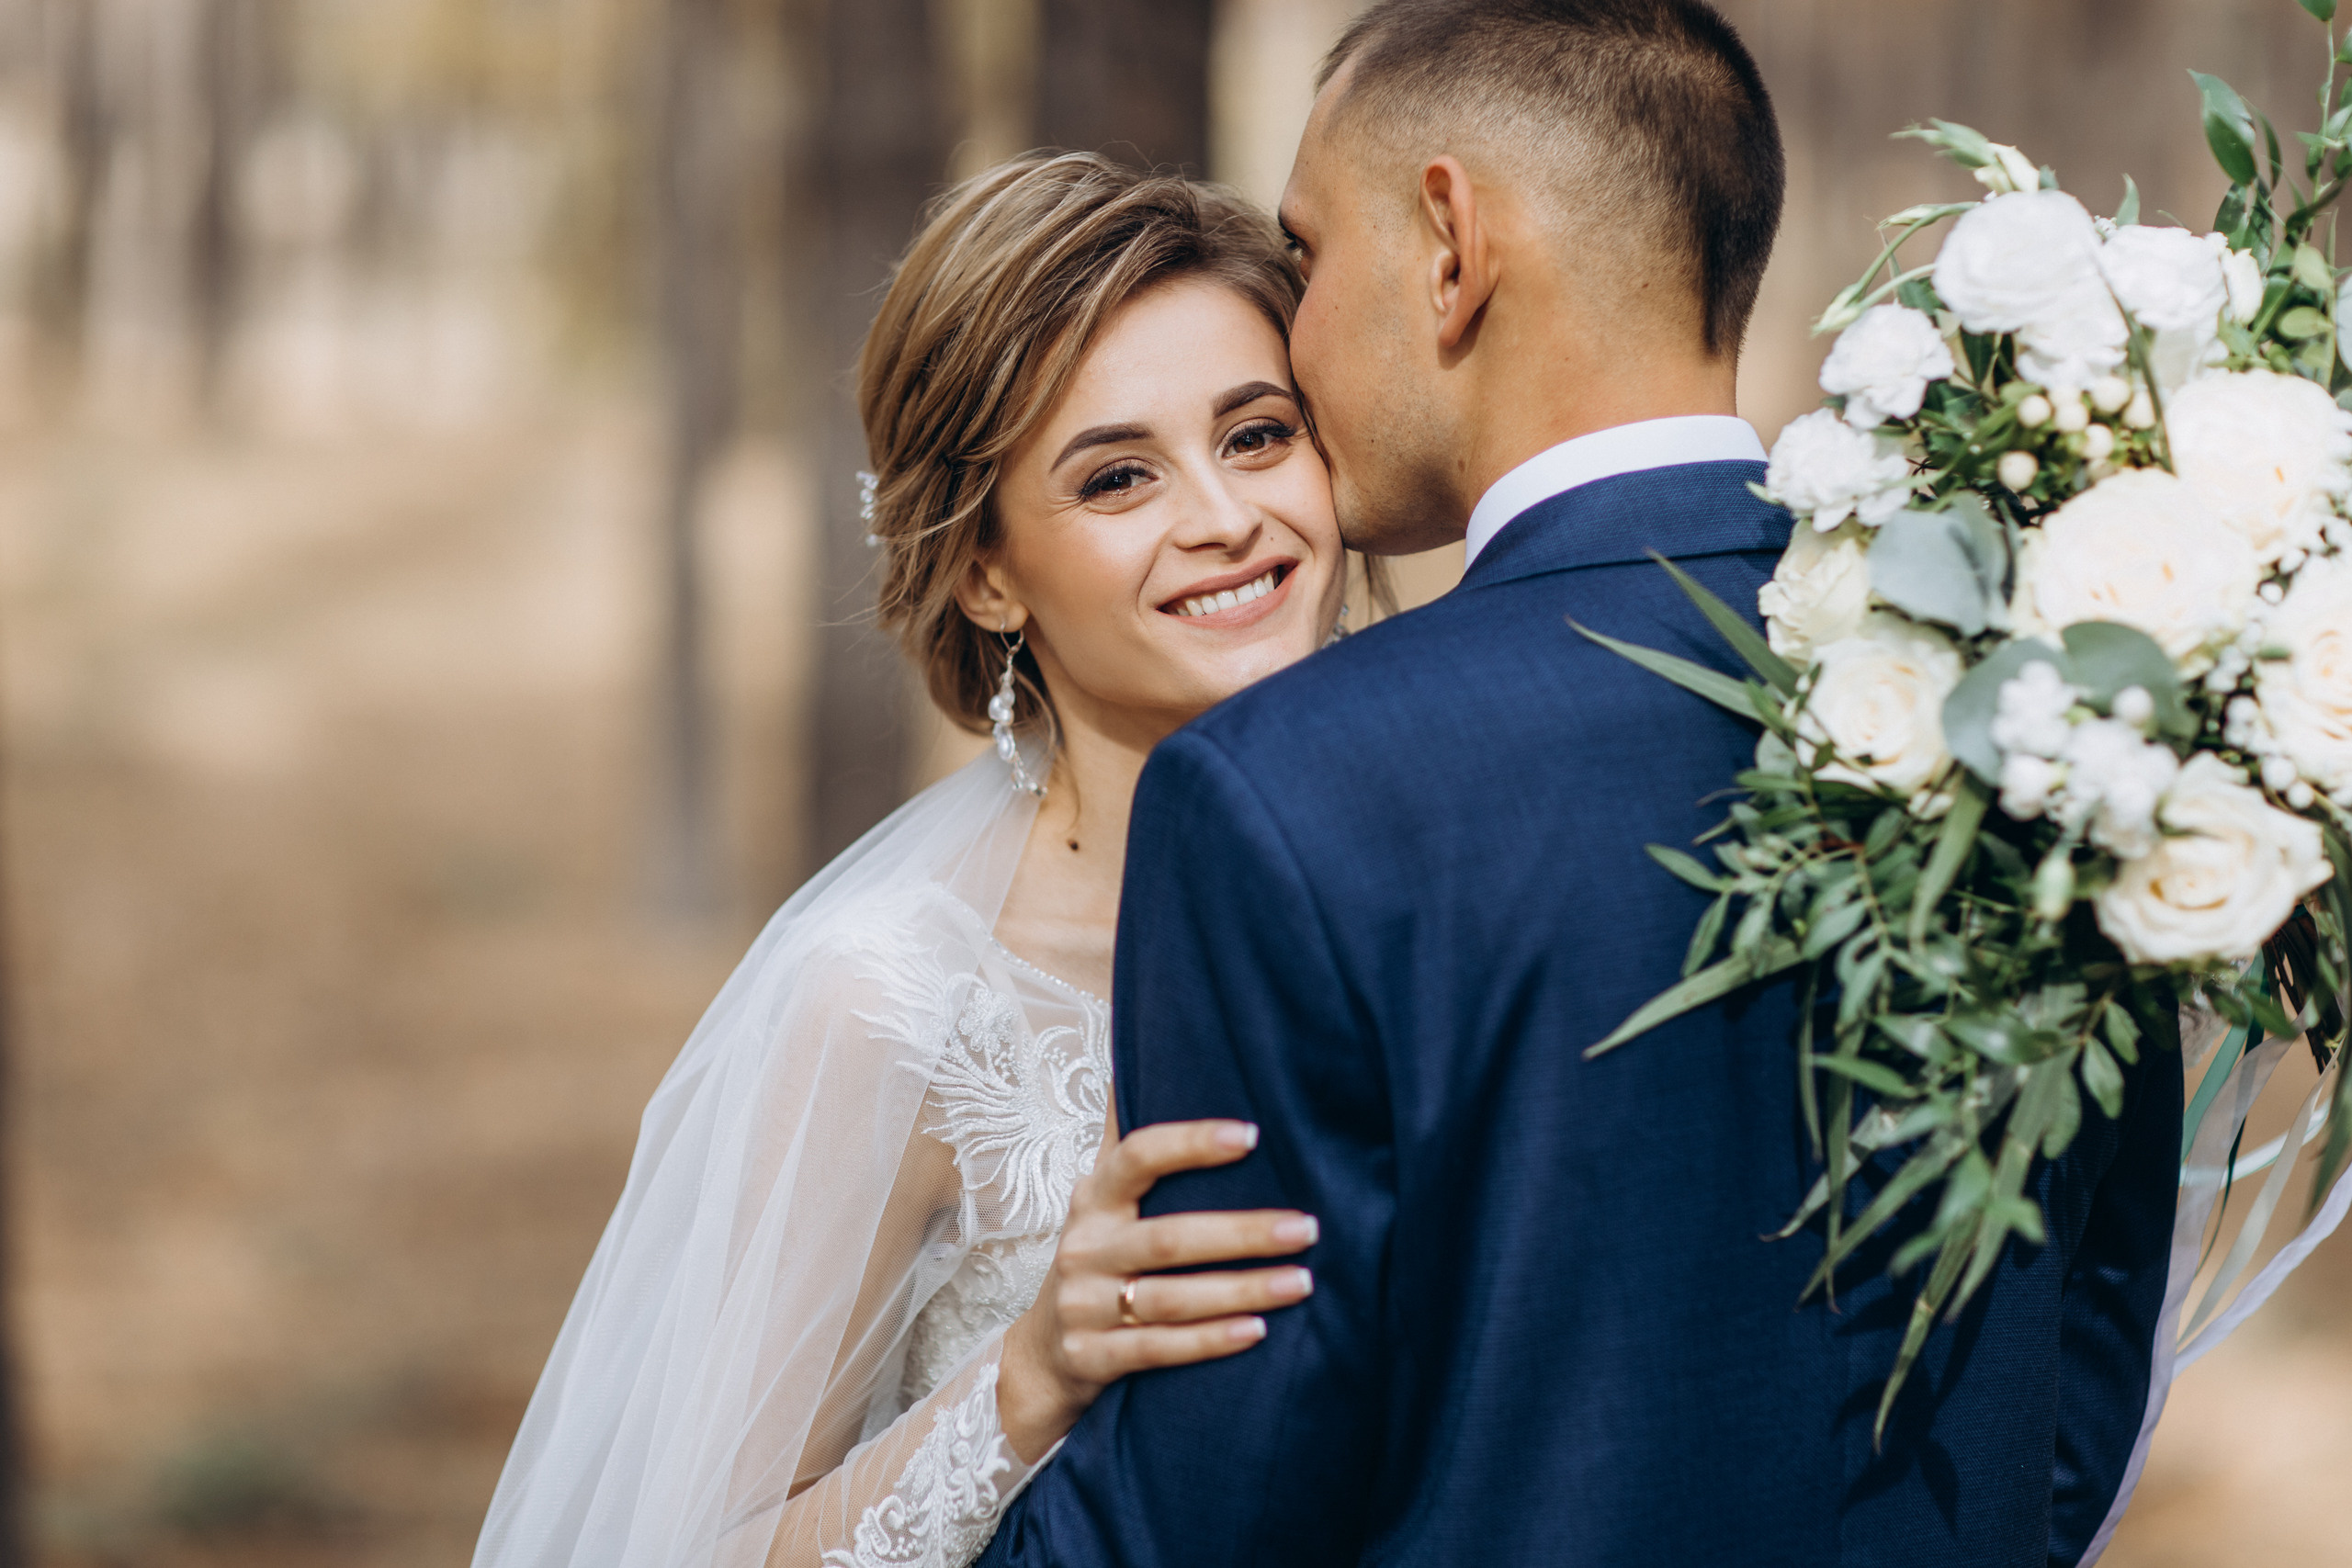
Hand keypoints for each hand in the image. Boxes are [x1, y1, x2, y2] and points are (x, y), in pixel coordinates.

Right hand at [997, 1117, 1316, 1461]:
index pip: (1137, 1157)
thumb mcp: (1103, 1201)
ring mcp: (1084, 1306)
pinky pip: (1159, 1349)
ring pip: (1172, 1298)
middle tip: (1308, 1226)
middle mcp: (1085, 1247)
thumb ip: (1130, 1141)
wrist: (1043, 1356)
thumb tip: (1142, 1045)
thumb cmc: (1098, 1259)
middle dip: (1243, 1232)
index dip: (1191, 1143)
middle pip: (1169, 1237)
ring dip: (1242, 1290)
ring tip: (1302, 1281)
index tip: (1252, 1134)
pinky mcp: (1093, 1358)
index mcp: (1094, 1199)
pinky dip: (1210, 1341)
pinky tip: (1259, 1331)